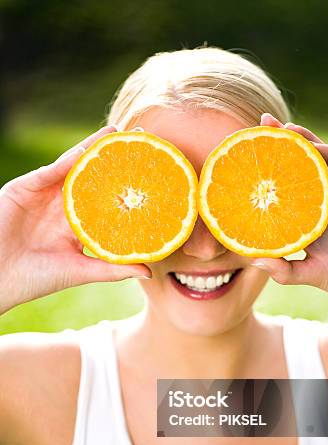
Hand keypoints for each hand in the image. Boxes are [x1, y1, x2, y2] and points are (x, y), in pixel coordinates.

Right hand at [0, 126, 150, 314]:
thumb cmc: (36, 279)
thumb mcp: (81, 271)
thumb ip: (113, 269)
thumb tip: (148, 272)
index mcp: (76, 225)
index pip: (105, 201)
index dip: (126, 188)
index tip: (151, 177)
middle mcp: (63, 206)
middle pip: (94, 178)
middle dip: (115, 161)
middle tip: (142, 143)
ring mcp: (45, 194)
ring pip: (75, 167)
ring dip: (96, 149)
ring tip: (119, 134)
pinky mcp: (27, 187)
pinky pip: (53, 170)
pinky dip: (71, 158)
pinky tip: (92, 146)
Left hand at [251, 114, 327, 322]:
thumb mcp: (307, 274)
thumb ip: (282, 269)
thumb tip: (252, 259)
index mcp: (307, 216)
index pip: (284, 185)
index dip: (268, 168)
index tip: (244, 156)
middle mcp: (322, 200)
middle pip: (299, 164)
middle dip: (281, 143)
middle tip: (260, 125)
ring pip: (320, 158)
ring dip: (302, 139)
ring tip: (281, 127)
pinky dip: (326, 152)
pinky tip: (310, 145)